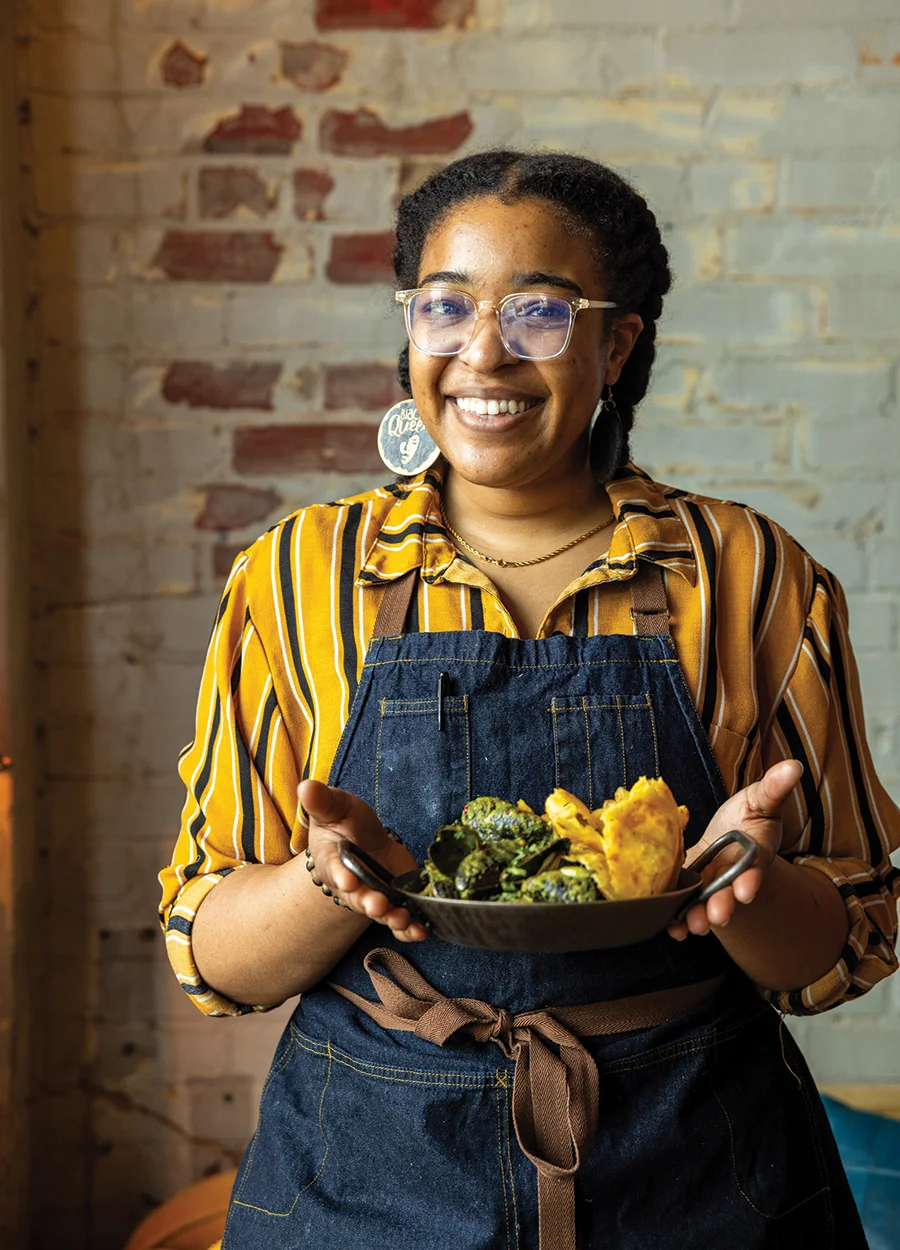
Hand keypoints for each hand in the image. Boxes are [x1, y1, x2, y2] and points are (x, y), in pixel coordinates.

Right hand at [299, 779, 428, 942]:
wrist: (361, 840)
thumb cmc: (344, 822)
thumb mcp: (335, 807)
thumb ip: (322, 800)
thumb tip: (305, 786)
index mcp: (332, 860)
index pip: (334, 869)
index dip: (341, 875)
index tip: (347, 880)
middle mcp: (351, 885)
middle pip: (358, 898)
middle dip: (368, 902)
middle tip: (378, 905)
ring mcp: (373, 896)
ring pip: (380, 913)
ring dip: (392, 918)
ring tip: (403, 919)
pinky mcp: (394, 902)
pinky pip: (400, 921)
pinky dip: (410, 928)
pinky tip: (422, 930)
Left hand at [667, 759, 802, 940]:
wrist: (727, 835)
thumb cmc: (746, 816)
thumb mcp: (760, 799)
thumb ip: (774, 788)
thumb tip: (794, 766)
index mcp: (754, 854)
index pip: (755, 869)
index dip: (751, 880)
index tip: (745, 890)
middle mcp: (733, 876)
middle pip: (729, 893)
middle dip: (723, 905)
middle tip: (717, 916)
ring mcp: (712, 886)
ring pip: (707, 905)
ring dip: (699, 917)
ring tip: (690, 927)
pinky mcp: (692, 890)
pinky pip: (685, 907)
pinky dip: (678, 921)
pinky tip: (671, 929)